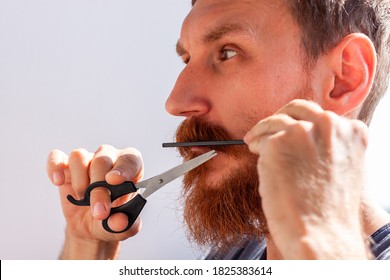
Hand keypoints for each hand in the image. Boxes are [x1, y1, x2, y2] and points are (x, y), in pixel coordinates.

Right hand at [46, 145, 143, 258]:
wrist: (92, 225)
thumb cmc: (113, 219)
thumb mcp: (123, 228)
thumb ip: (125, 225)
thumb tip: (120, 220)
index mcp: (131, 168)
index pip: (130, 159)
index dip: (122, 168)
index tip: (113, 181)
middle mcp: (110, 158)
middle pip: (102, 161)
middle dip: (99, 188)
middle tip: (99, 212)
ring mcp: (88, 160)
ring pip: (79, 156)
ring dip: (79, 180)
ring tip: (81, 199)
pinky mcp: (66, 166)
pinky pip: (57, 157)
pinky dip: (55, 167)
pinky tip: (57, 181)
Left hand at [244, 100, 368, 258]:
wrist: (320, 234)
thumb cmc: (328, 210)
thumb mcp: (340, 168)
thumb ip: (327, 146)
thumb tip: (299, 137)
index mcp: (352, 132)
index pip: (320, 116)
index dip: (301, 122)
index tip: (289, 127)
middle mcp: (330, 125)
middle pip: (296, 108)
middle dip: (280, 117)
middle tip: (268, 128)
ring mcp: (303, 132)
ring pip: (274, 121)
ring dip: (262, 131)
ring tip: (254, 141)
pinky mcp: (278, 142)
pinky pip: (260, 137)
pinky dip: (255, 143)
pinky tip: (253, 152)